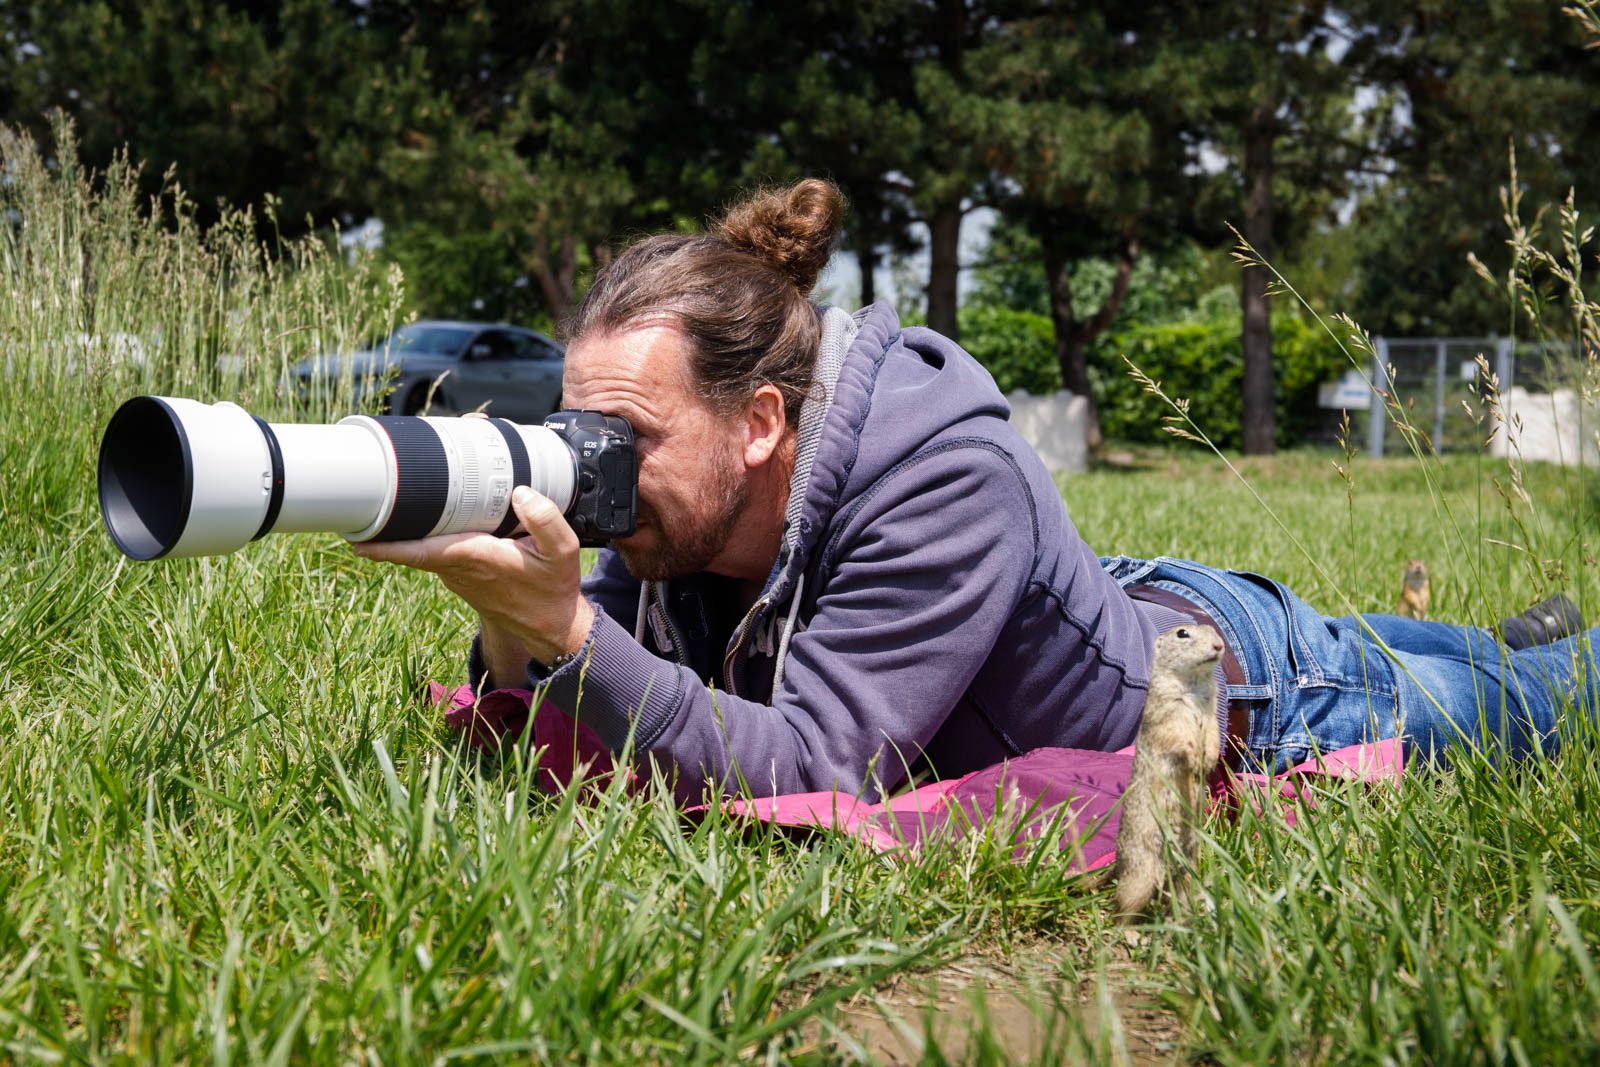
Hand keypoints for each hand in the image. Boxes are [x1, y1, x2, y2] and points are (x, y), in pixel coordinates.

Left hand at [351, 485, 593, 667]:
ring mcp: (456, 575)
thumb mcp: (563, 552)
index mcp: (477, 557)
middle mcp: (459, 568)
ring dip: (408, 526)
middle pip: (412, 542)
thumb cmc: (553, 590)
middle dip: (389, 522)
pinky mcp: (461, 576)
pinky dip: (427, 533)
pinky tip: (433, 512)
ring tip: (397, 494)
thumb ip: (545, 520)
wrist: (551, 626)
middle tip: (368, 494)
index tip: (357, 540)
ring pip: (422, 546)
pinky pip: (435, 550)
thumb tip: (520, 493)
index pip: (421, 551)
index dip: (387, 546)